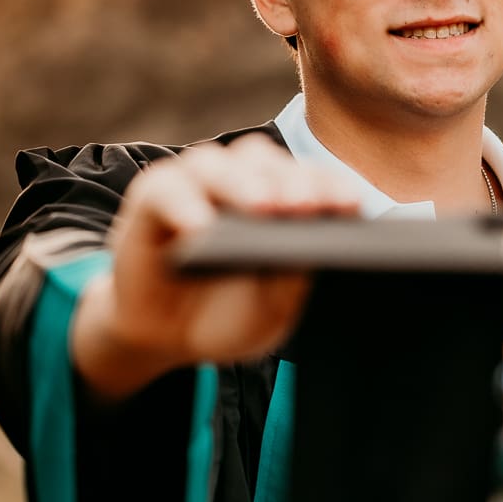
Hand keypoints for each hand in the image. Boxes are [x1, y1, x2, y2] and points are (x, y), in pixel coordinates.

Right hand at [71, 135, 359, 397]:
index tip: (349, 205)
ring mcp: (193, 185)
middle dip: (291, 182)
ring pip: (218, 165)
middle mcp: (238, 182)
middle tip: (306, 206)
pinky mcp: (152, 198)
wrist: (165, 338)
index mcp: (278, 202)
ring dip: (243, 184)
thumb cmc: (224, 316)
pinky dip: (184, 206)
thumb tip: (308, 251)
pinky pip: (167, 191)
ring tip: (263, 209)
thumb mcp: (269, 311)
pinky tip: (200, 229)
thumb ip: (287, 280)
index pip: (309, 181)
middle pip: (267, 163)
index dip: (330, 187)